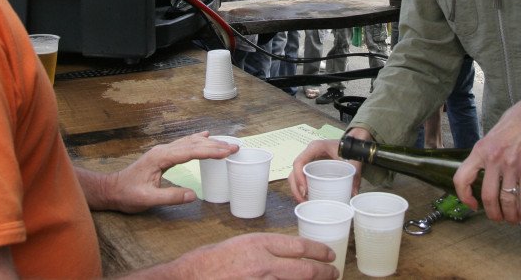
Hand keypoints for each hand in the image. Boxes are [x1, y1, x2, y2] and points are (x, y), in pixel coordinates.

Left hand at [96, 132, 238, 212]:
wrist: (112, 189)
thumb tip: (193, 195)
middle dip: (216, 145)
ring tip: (226, 144)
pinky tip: (205, 136)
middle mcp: (163, 150)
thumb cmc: (127, 195)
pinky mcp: (162, 155)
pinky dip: (198, 141)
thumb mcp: (147, 199)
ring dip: (209, 142)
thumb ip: (170, 197)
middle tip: (235, 147)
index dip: (210, 151)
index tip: (228, 152)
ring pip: (190, 142)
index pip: (191, 151)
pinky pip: (184, 144)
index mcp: (161, 158)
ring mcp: (163, 151)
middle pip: (193, 144)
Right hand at [150, 233, 337, 278]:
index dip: (317, 251)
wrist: (187, 278)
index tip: (329, 254)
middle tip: (334, 272)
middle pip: (304, 269)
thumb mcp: (236, 245)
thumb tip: (279, 255)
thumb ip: (260, 249)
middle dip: (323, 272)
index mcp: (258, 244)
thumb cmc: (206, 262)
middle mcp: (263, 263)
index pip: (297, 246)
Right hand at [289, 132, 366, 201]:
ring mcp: (308, 161)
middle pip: (294, 171)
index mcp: (315, 148)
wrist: (353, 144)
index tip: (305, 191)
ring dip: (296, 190)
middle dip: (296, 188)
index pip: (299, 162)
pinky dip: (301, 189)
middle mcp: (308, 154)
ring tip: (304, 203)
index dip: (298, 177)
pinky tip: (307, 199)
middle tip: (303, 201)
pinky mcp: (311, 168)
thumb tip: (353, 194)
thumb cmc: (349, 149)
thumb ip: (354, 176)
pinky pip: (301, 178)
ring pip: (295, 176)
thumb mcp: (352, 161)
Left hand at [452, 86, 520, 224]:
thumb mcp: (489, 137)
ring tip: (511, 220)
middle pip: (487, 196)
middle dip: (491, 213)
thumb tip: (481, 175)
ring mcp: (512, 165)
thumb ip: (484, 156)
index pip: (462, 178)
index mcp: (480, 151)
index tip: (471, 204)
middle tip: (496, 218)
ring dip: (509, 215)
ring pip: (507, 200)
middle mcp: (494, 159)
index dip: (463, 196)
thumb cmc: (512, 124)